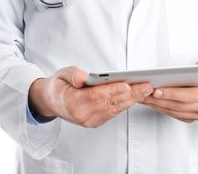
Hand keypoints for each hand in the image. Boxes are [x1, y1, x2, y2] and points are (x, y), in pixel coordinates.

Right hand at [28, 66, 152, 127]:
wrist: (52, 102)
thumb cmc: (59, 85)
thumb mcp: (61, 74)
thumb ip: (72, 74)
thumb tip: (82, 77)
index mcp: (71, 102)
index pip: (95, 96)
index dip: (112, 91)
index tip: (127, 85)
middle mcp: (81, 115)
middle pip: (109, 103)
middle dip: (129, 94)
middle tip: (146, 85)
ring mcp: (89, 121)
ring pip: (114, 109)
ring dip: (132, 100)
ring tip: (146, 89)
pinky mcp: (96, 122)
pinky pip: (113, 113)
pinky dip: (126, 104)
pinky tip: (136, 96)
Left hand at [142, 58, 197, 122]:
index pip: (189, 95)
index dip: (172, 93)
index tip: (157, 90)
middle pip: (179, 105)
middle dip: (160, 100)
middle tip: (144, 94)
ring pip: (174, 111)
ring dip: (156, 105)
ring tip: (143, 97)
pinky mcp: (190, 118)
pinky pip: (172, 114)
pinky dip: (159, 108)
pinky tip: (149, 101)